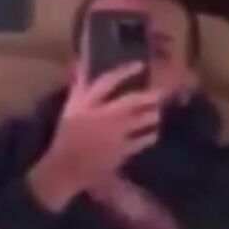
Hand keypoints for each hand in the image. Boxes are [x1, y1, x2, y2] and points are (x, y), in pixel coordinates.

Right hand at [28, 64, 159, 208]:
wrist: (66, 168)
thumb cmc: (67, 135)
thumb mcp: (70, 107)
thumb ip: (79, 84)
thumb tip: (80, 61)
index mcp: (89, 104)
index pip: (109, 81)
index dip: (126, 72)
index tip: (141, 65)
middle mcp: (106, 117)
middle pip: (134, 102)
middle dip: (151, 96)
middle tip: (161, 94)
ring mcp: (116, 135)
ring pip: (143, 121)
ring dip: (154, 116)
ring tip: (158, 113)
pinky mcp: (123, 151)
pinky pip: (142, 141)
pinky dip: (149, 136)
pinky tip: (152, 133)